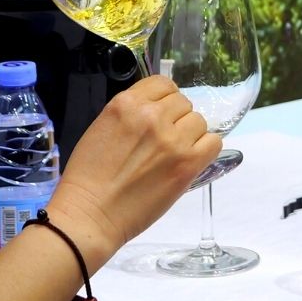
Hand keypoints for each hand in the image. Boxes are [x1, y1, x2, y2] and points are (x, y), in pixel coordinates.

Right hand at [46, 75, 219, 267]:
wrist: (90, 215)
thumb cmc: (88, 178)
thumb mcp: (101, 128)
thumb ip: (131, 114)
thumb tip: (158, 110)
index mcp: (127, 104)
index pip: (163, 84)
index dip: (164, 101)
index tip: (160, 116)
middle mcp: (152, 116)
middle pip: (183, 103)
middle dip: (175, 120)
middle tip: (163, 142)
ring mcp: (172, 139)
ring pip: (199, 122)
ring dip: (190, 135)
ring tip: (173, 155)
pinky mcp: (188, 163)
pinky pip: (213, 142)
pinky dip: (205, 150)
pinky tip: (190, 161)